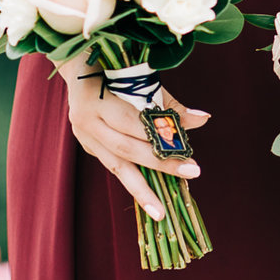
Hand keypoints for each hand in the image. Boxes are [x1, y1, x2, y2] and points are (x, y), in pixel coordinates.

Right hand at [58, 63, 210, 219]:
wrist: (77, 67)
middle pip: (126, 148)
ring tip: (160, 212)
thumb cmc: (116, 69)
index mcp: (97, 99)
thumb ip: (168, 104)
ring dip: (141, 189)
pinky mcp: (88, 146)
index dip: (162, 135)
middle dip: (160, 164)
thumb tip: (203, 120)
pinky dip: (133, 179)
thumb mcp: (140, 79)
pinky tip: (149, 196)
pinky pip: (114, 166)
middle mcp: (87, 121)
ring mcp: (85, 136)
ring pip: (116, 167)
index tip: (190, 148)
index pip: (134, 124)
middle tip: (193, 171)